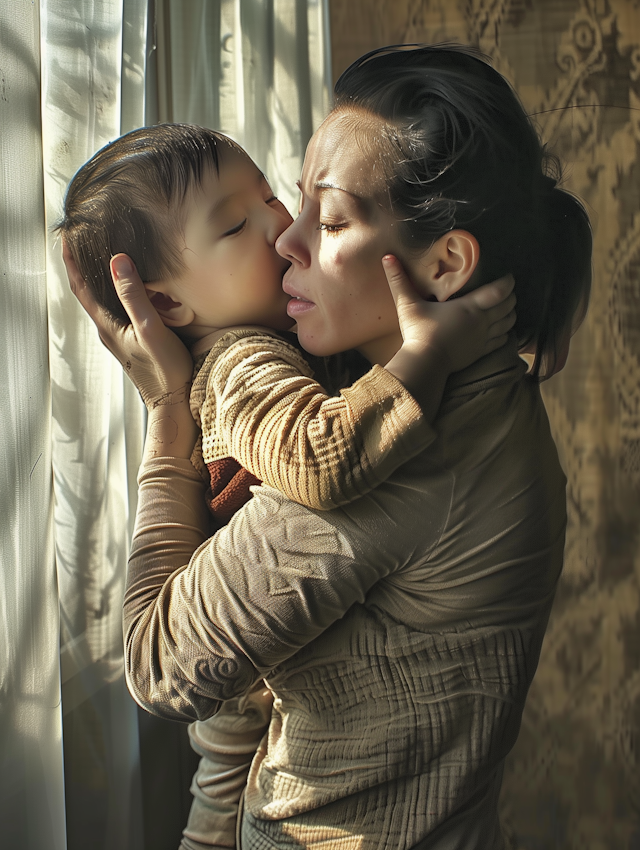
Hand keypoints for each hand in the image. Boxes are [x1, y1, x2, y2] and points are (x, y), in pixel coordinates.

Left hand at [63, 245, 193, 406]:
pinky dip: (117, 294)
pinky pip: (118, 312)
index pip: (80, 287)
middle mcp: (108, 331)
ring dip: (100, 280)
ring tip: (104, 258)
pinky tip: (130, 290)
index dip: (71, 261)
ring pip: (103, 302)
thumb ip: (133, 296)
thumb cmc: (164, 371)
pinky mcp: (132, 343)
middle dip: (83, 265)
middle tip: (83, 240)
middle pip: (88, 292)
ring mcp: (119, 338)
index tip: (66, 237)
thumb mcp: (150, 328)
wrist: (172, 404)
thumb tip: (117, 260)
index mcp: (107, 326)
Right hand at [383, 254, 515, 374]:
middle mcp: (482, 322)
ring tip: (507, 309)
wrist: (425, 364)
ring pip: (508, 323)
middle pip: (508, 306)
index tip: (509, 276)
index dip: (507, 282)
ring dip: (510, 314)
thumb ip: (399, 281)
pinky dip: (506, 333)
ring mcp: (483, 339)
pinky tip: (503, 331)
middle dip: (510, 297)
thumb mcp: (407, 304)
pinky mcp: (481, 353)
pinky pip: (502, 341)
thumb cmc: (418, 333)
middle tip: (507, 291)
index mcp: (469, 306)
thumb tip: (387, 257)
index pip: (499, 291)